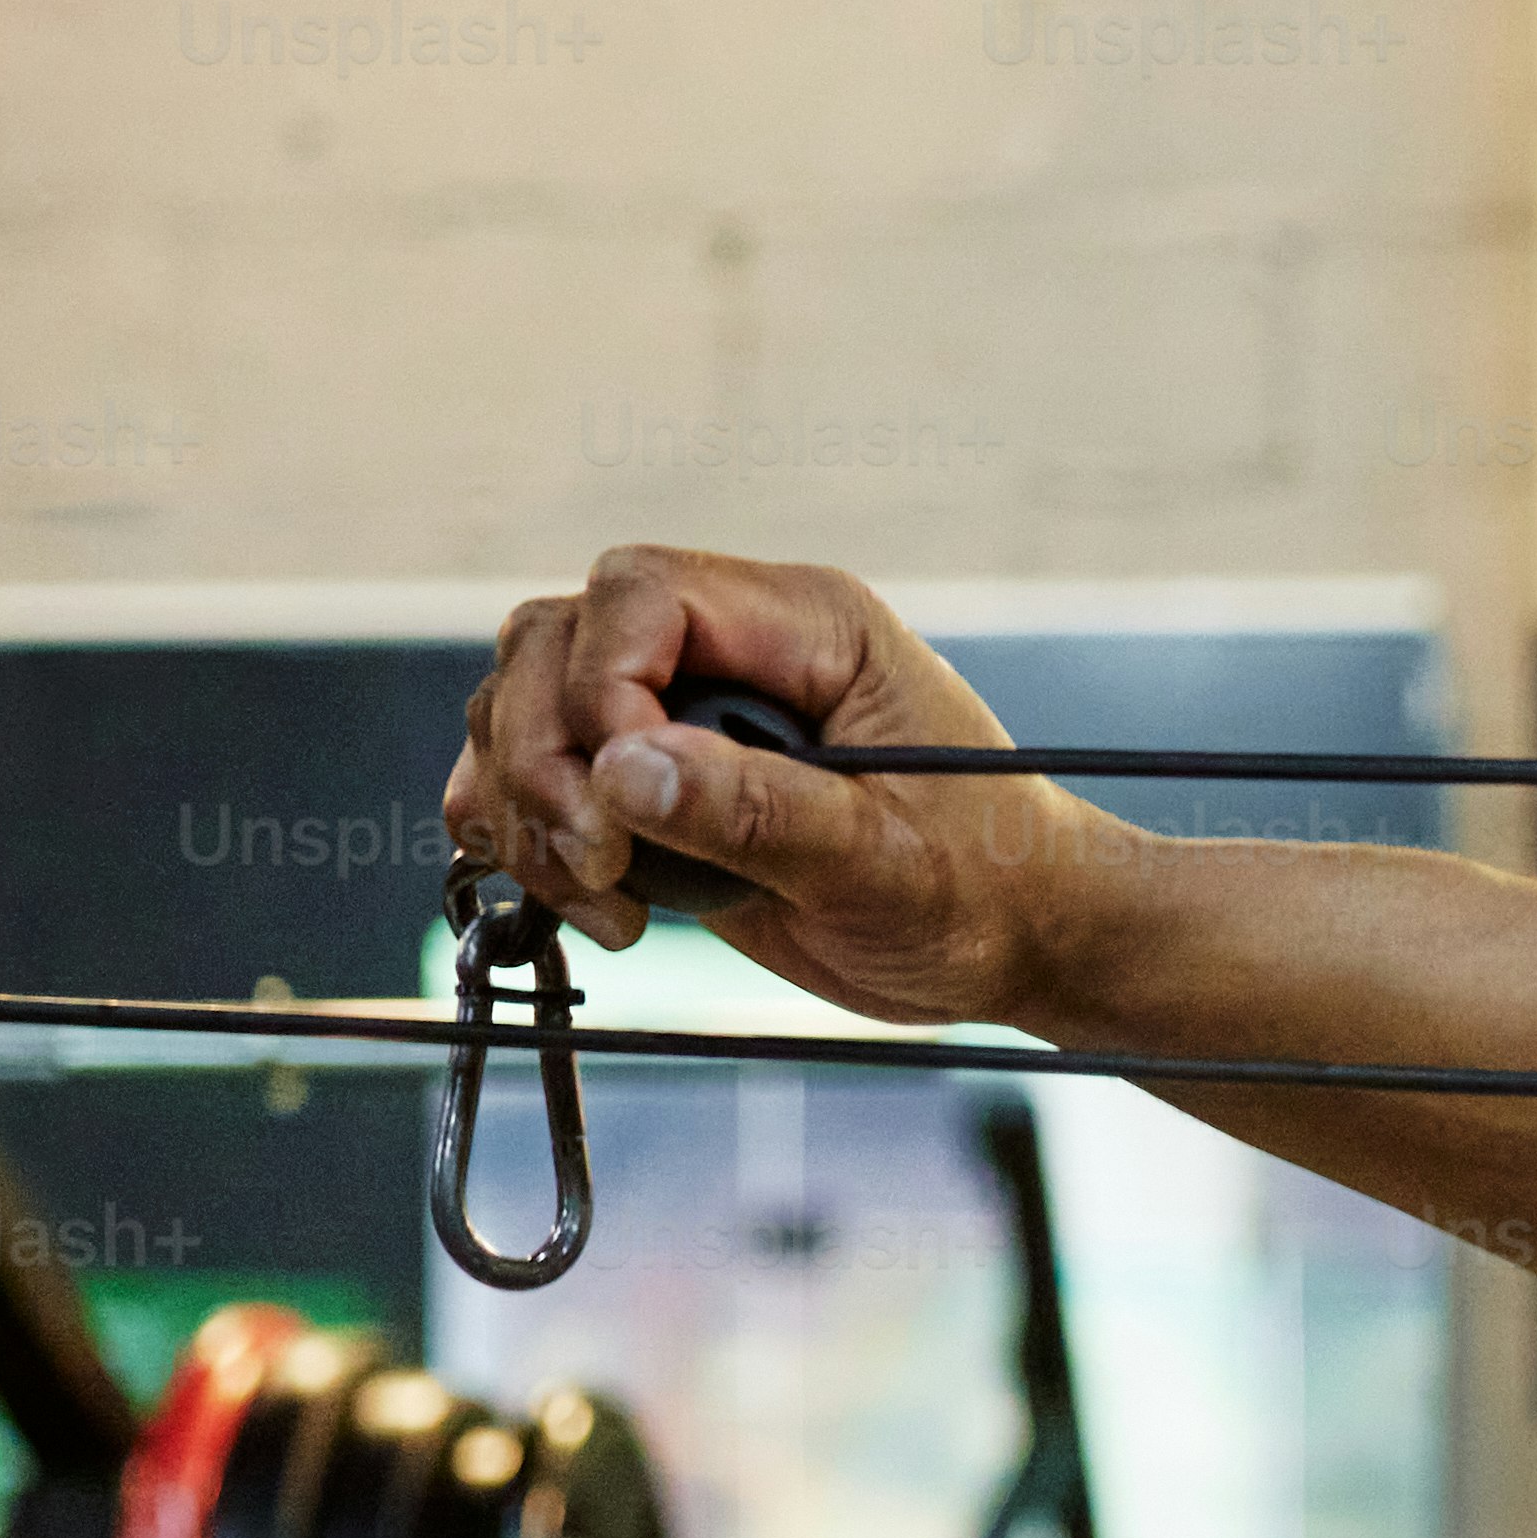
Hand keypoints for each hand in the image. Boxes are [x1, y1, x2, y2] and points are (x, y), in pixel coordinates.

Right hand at [436, 547, 1129, 1031]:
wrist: (1016, 942)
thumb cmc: (987, 887)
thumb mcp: (889, 862)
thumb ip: (758, 811)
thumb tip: (622, 767)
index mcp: (811, 627)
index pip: (640, 595)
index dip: (600, 690)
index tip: (627, 805)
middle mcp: (734, 649)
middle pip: (553, 642)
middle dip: (541, 756)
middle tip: (601, 867)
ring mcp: (684, 710)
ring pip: (524, 704)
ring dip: (526, 806)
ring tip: (609, 903)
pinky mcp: (656, 781)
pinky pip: (536, 771)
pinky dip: (520, 829)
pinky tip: (575, 897)